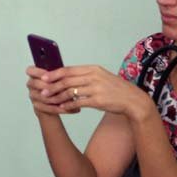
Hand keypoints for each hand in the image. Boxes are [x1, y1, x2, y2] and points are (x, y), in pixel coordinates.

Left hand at [31, 65, 150, 120]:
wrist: (133, 100)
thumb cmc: (115, 89)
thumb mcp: (100, 77)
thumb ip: (84, 75)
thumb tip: (64, 76)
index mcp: (93, 69)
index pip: (69, 69)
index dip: (54, 74)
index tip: (43, 77)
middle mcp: (94, 77)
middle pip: (67, 80)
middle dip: (53, 86)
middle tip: (43, 91)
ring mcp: (96, 89)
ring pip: (70, 92)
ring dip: (58, 97)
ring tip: (50, 100)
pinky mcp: (98, 101)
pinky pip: (78, 103)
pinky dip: (68, 105)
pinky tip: (62, 107)